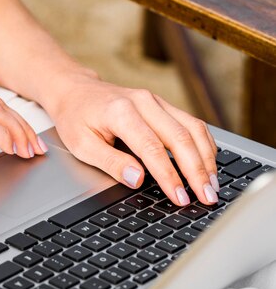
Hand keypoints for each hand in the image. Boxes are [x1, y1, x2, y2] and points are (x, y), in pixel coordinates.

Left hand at [47, 74, 218, 206]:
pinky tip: (208, 162)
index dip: (169, 176)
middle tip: (207, 196)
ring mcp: (155, 101)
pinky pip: (190, 122)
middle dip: (197, 171)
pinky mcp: (161, 104)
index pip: (153, 149)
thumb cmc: (75, 118)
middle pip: (180, 138)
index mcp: (121, 112)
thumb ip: (111, 162)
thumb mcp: (82, 145)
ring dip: (206, 158)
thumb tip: (138, 179)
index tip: (180, 197)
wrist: (75, 91)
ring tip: (212, 184)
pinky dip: (203, 143)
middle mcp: (143, 102)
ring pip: (192, 128)